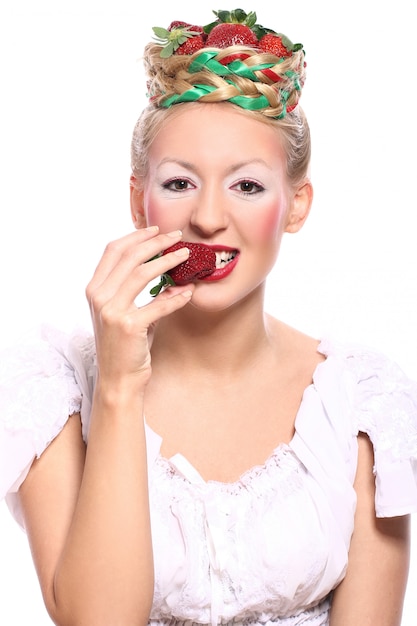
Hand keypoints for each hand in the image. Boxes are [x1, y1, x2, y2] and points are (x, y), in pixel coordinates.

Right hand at [85, 226, 192, 392]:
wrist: (118, 379)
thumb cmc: (124, 345)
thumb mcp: (124, 312)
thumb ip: (137, 291)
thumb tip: (167, 273)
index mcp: (94, 289)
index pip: (113, 250)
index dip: (136, 236)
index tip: (155, 230)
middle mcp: (99, 297)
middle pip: (129, 256)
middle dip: (156, 242)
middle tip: (177, 237)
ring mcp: (111, 311)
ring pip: (143, 273)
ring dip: (168, 260)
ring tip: (187, 254)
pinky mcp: (128, 326)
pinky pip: (158, 304)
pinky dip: (177, 297)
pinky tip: (189, 292)